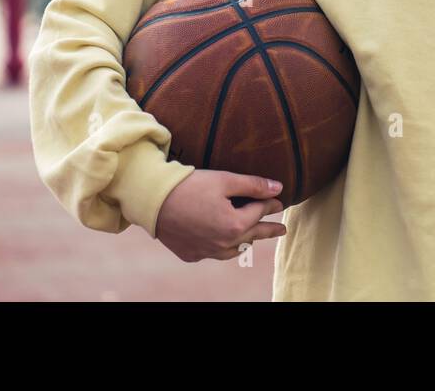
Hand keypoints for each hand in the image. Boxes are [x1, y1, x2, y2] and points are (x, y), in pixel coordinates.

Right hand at [155, 169, 286, 262]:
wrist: (153, 201)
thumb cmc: (190, 186)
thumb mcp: (225, 180)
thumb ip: (254, 185)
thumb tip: (279, 188)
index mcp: (235, 225)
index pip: (259, 212)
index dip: (271, 204)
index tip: (280, 200)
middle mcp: (224, 243)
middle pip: (253, 235)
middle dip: (269, 230)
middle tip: (282, 230)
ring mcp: (207, 251)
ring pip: (234, 249)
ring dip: (247, 242)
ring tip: (255, 238)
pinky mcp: (191, 254)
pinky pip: (214, 253)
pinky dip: (223, 247)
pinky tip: (224, 243)